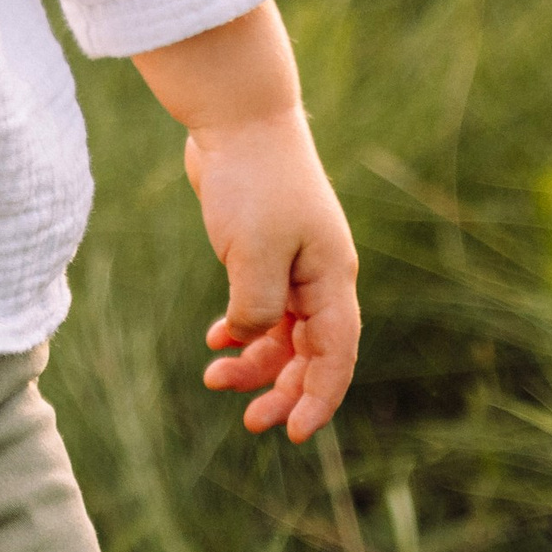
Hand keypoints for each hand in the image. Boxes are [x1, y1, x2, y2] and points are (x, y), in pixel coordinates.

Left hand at [184, 107, 360, 441]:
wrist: (235, 116)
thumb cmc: (252, 179)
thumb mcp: (252, 252)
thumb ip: (256, 306)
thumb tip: (249, 337)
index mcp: (331, 278)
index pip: (337, 356)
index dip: (319, 400)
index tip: (292, 434)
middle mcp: (319, 275)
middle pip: (312, 352)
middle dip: (284, 390)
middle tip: (250, 421)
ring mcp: (291, 262)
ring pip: (282, 332)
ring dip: (254, 360)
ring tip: (214, 377)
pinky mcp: (261, 249)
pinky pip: (259, 304)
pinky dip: (240, 327)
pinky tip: (214, 340)